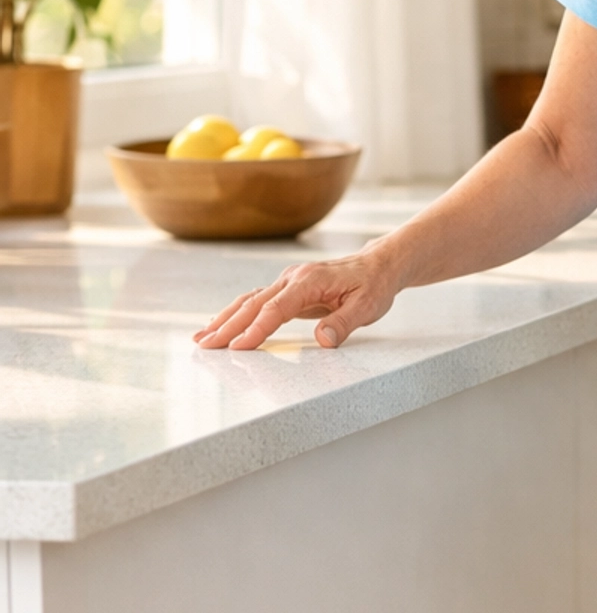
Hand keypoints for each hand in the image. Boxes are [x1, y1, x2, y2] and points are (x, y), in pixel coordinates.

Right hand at [194, 246, 401, 349]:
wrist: (378, 265)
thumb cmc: (373, 286)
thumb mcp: (367, 307)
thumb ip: (343, 324)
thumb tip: (322, 340)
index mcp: (309, 281)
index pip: (276, 309)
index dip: (256, 329)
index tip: (237, 347)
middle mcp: (293, 278)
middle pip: (253, 304)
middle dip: (227, 326)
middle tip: (204, 345)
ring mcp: (288, 281)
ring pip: (250, 301)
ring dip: (225, 319)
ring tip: (201, 338)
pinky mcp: (288, 288)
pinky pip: (258, 301)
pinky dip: (237, 313)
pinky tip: (221, 324)